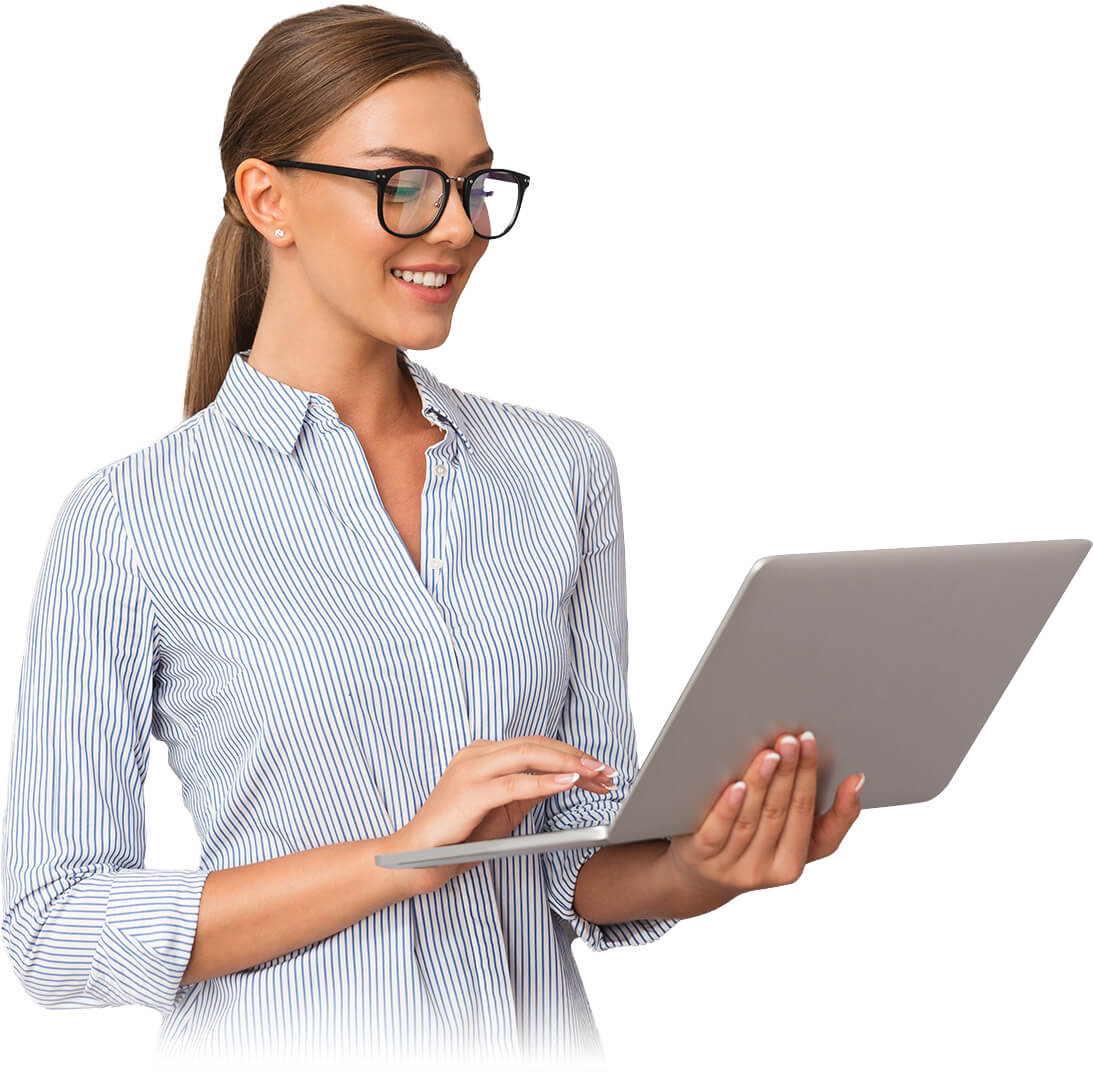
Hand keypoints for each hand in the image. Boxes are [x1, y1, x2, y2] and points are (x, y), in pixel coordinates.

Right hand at [385, 735, 615, 895]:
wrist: (416, 859)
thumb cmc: (457, 837)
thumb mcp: (500, 811)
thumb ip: (526, 792)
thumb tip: (562, 780)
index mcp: (483, 754)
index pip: (535, 746)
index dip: (570, 755)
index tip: (599, 771)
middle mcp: (476, 754)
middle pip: (535, 745)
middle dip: (575, 757)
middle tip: (606, 772)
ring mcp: (471, 769)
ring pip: (527, 754)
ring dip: (566, 763)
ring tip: (593, 774)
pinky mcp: (469, 792)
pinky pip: (513, 783)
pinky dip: (544, 782)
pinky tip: (568, 782)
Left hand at [660, 730, 863, 913]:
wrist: (698, 877)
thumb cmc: (755, 846)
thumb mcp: (796, 843)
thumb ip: (833, 818)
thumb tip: (858, 780)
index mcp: (791, 865)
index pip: (804, 813)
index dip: (808, 775)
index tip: (809, 740)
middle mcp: (761, 869)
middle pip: (778, 812)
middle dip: (788, 772)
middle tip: (791, 739)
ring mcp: (729, 866)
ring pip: (750, 819)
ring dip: (762, 783)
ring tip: (770, 753)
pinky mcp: (699, 858)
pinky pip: (716, 832)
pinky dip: (729, 807)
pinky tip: (736, 785)